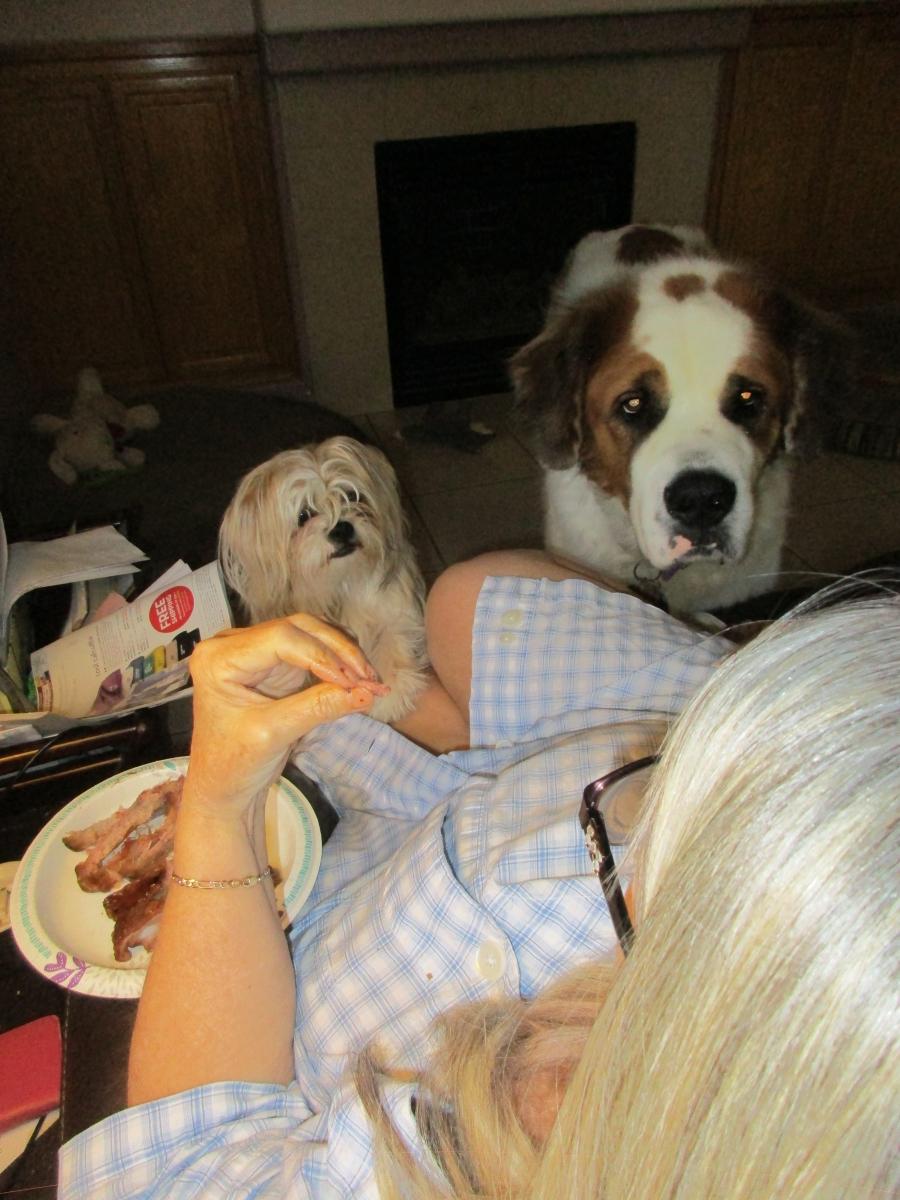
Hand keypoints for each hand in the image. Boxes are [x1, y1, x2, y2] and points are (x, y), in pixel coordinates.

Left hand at [185, 614, 387, 818]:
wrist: (222, 786)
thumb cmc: (233, 764)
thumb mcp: (273, 735)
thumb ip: (317, 708)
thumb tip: (365, 693)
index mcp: (219, 658)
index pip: (280, 638)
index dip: (322, 655)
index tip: (352, 681)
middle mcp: (234, 645)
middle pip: (299, 629)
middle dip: (339, 652)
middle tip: (370, 680)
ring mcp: (255, 650)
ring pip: (311, 634)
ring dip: (343, 655)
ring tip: (370, 682)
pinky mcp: (274, 662)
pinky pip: (313, 650)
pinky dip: (337, 663)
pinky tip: (359, 681)